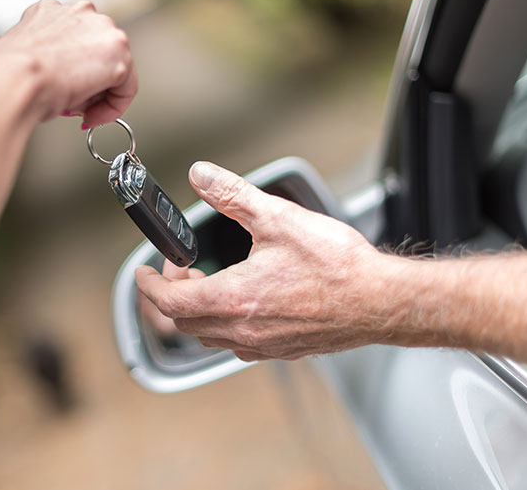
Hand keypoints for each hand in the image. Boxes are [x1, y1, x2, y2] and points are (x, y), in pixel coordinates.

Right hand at [0, 0, 136, 127]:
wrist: (12, 79)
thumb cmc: (7, 76)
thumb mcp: (25, 57)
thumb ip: (48, 59)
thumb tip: (65, 81)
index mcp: (51, 10)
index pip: (75, 42)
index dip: (72, 73)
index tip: (65, 93)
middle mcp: (80, 10)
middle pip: (97, 53)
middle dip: (88, 82)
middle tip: (72, 106)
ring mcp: (101, 28)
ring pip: (113, 67)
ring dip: (97, 93)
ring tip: (74, 107)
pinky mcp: (118, 51)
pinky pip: (126, 88)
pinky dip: (113, 107)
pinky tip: (91, 117)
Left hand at [136, 161, 405, 361]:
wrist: (382, 301)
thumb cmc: (338, 266)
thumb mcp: (277, 217)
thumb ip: (232, 195)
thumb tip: (200, 175)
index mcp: (232, 299)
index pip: (168, 300)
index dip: (148, 285)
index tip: (144, 272)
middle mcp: (242, 331)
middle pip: (183, 321)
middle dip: (173, 293)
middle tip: (182, 267)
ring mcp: (262, 346)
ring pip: (208, 336)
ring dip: (197, 311)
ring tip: (208, 282)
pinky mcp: (282, 350)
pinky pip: (236, 345)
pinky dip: (224, 325)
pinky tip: (241, 303)